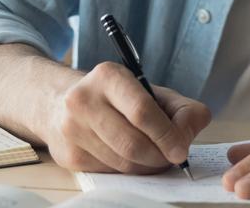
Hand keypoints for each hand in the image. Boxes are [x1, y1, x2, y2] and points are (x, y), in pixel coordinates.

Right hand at [42, 61, 211, 173]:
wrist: (62, 102)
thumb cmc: (117, 97)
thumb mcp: (151, 91)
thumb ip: (181, 109)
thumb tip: (187, 136)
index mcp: (108, 77)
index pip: (142, 111)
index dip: (166, 135)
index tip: (181, 150)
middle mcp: (84, 101)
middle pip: (132, 143)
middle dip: (159, 156)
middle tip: (171, 157)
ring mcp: (72, 130)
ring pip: (122, 163)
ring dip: (146, 166)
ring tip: (154, 156)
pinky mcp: (68, 155)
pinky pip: (109, 173)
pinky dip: (128, 171)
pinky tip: (131, 158)